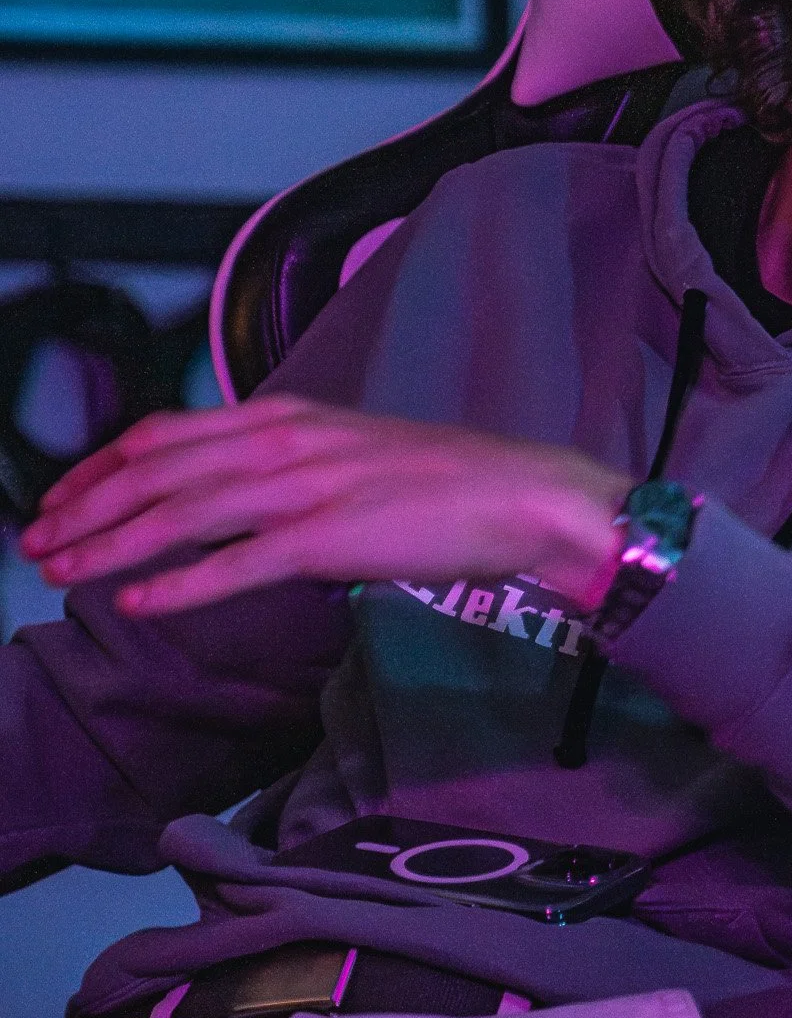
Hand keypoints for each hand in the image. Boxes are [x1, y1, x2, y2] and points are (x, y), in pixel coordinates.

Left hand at [19, 396, 632, 618]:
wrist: (518, 496)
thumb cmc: (442, 484)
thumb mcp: (350, 453)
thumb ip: (287, 465)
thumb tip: (229, 496)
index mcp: (288, 416)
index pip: (167, 432)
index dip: (101, 465)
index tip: (60, 497)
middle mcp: (285, 441)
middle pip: (158, 470)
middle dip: (86, 507)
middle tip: (36, 542)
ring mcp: (305, 488)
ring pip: (183, 514)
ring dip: (113, 545)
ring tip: (62, 573)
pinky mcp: (329, 537)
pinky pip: (237, 564)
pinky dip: (179, 583)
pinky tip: (137, 602)